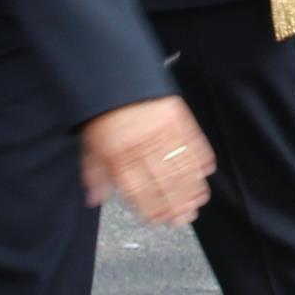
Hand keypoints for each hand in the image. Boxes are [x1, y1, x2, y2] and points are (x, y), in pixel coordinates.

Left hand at [79, 96, 211, 226]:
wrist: (115, 75)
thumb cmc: (104, 111)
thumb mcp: (89, 143)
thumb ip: (94, 173)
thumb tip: (95, 198)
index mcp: (118, 154)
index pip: (138, 190)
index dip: (151, 208)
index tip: (159, 220)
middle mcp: (142, 144)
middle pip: (164, 182)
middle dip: (176, 204)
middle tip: (185, 218)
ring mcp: (162, 130)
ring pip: (181, 166)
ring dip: (191, 187)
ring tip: (197, 202)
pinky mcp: (177, 116)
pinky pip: (193, 141)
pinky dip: (201, 158)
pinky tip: (205, 171)